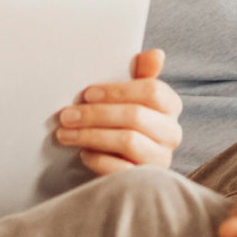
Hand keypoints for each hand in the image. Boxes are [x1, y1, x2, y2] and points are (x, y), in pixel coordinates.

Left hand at [57, 50, 181, 173]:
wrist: (118, 161)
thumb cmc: (121, 121)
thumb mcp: (128, 96)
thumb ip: (141, 74)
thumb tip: (156, 54)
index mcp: (170, 106)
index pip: (152, 91)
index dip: (118, 91)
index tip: (88, 93)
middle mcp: (172, 133)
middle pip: (136, 116)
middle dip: (96, 114)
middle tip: (66, 115)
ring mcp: (160, 159)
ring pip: (128, 141)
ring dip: (91, 135)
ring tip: (65, 133)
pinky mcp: (145, 181)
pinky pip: (121, 170)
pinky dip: (99, 160)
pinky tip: (83, 153)